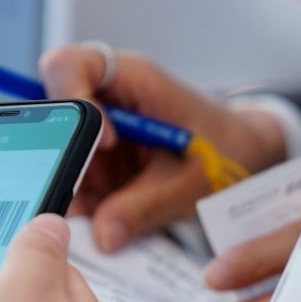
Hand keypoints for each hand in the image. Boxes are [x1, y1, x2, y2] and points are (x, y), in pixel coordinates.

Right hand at [39, 44, 286, 251]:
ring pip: (60, 162)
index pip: (71, 66)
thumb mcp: (190, 182)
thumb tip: (102, 235)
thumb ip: (144, 206)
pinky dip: (87, 211)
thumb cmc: (227, 153)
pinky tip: (109, 225)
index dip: (73, 98)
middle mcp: (106, 104)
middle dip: (65, 162)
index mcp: (131, 80)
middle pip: (55, 121)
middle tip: (87, 198)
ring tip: (107, 219)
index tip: (106, 141)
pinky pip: (76, 188)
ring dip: (76, 195)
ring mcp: (98, 139)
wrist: (245, 168)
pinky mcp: (100, 170)